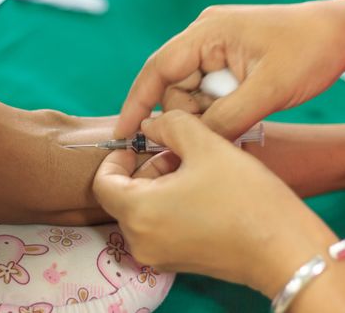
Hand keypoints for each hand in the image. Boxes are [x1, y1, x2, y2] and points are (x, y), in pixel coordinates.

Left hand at [94, 110, 337, 296]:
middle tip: (175, 151)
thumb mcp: (206, 145)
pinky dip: (167, 205)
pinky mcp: (176, 262)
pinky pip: (157, 227)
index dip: (115, 158)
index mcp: (138, 212)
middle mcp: (139, 240)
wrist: (285, 250)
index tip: (138, 144)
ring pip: (141, 211)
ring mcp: (157, 255)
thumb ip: (170, 124)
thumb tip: (150, 124)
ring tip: (192, 168)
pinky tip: (197, 190)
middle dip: (144, 168)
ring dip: (157, 184)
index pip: (102, 183)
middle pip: (123, 196)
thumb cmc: (244, 196)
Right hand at [115, 0, 344, 139]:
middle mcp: (203, 38)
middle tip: (219, 127)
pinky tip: (239, 111)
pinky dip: (216, 109)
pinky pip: (206, 92)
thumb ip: (226, 118)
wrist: (339, 35)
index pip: (157, 69)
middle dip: (188, 113)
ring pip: (189, 94)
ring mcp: (213, 49)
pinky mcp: (223, 60)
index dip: (136, 101)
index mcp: (207, 34)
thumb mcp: (268, 90)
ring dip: (207, 113)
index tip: (124, 132)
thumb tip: (193, 141)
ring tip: (241, 114)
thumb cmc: (310, 49)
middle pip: (173, 86)